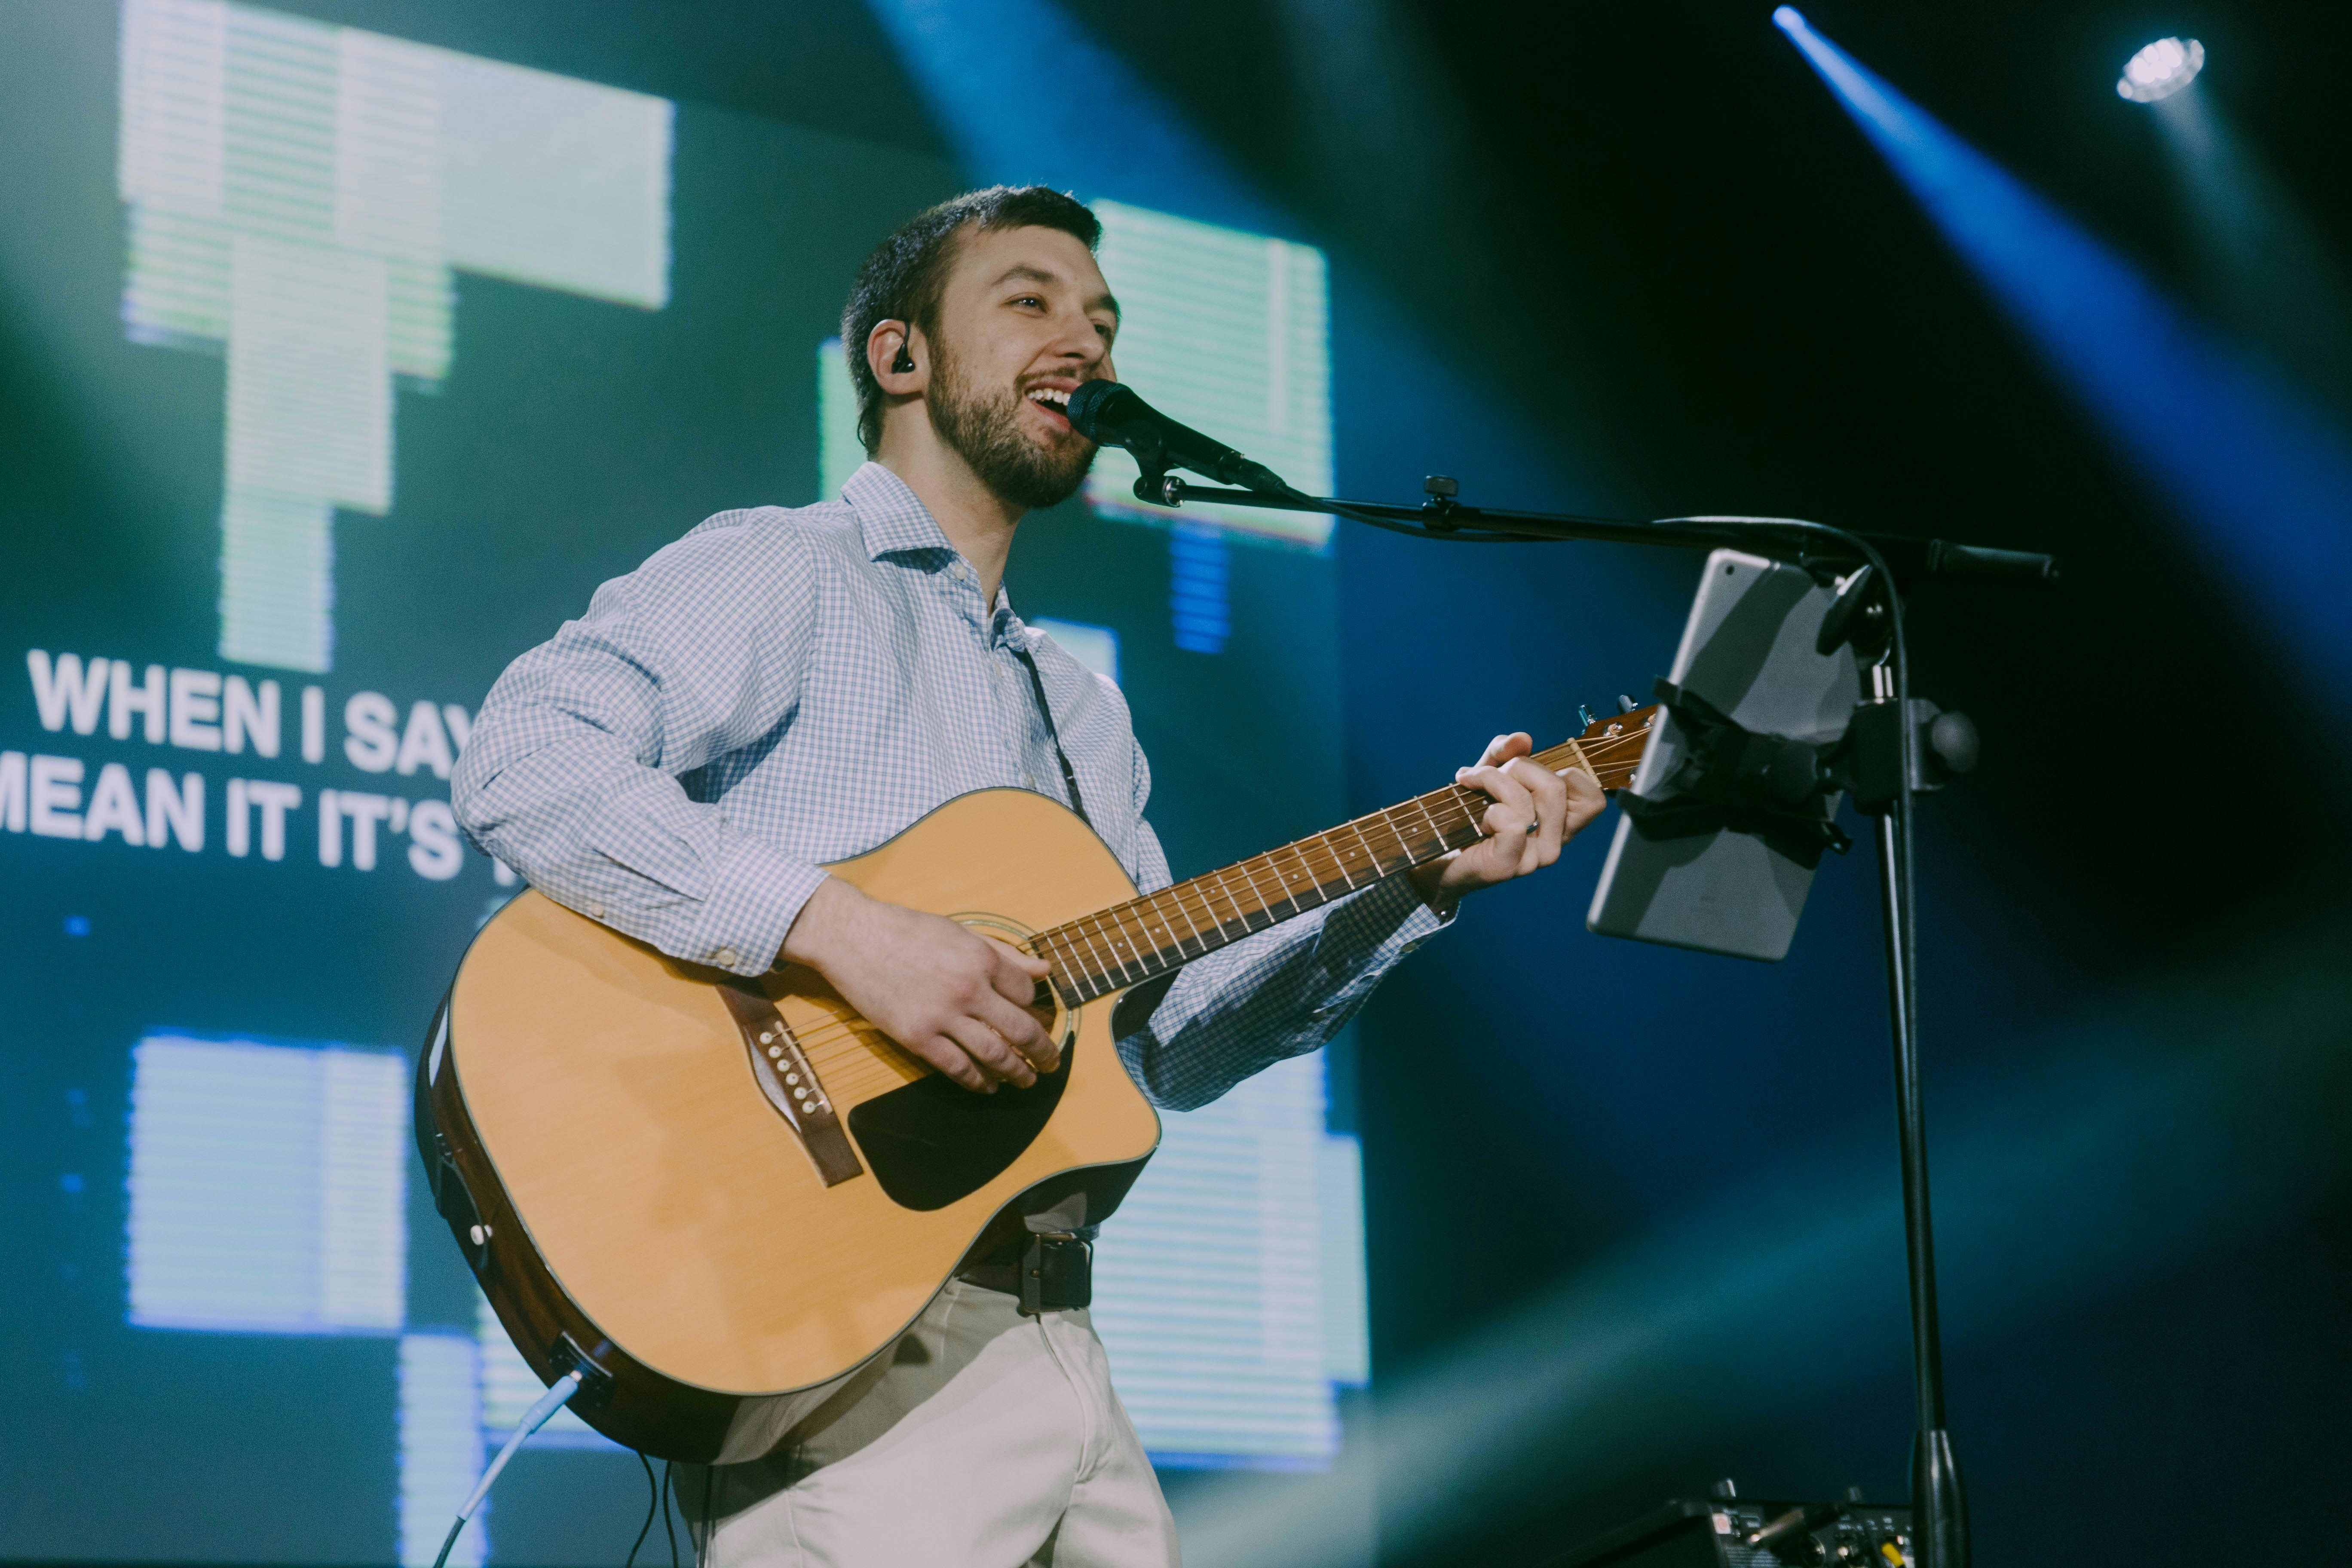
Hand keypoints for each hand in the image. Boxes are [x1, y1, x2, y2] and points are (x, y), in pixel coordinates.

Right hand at [778, 878, 1056, 1093]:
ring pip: (994, 1054)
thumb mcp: (961, 933)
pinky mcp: (917, 1037)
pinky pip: (957, 1067)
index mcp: (982, 959)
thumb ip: (1005, 955)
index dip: (1035, 1007)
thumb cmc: (907, 931)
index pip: (1025, 993)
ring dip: (1017, 1072)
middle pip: (1021, 1029)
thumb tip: (1044, 969)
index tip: (1036, 1017)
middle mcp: (968, 989)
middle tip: (1052, 1062)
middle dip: (1042, 1050)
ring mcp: (942, 1016)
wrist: (853, 938)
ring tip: (1027, 1080)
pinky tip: (988, 1086)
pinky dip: (978, 1081)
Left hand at [1408, 732, 1606, 915]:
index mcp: (1561, 824)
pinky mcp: (1509, 865)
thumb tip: (1522, 739)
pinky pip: (1511, 822)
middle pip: (1556, 786)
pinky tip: (1478, 818)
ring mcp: (1534, 858)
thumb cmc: (1468, 814)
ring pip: (1529, 799)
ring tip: (1474, 787)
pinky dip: (1489, 808)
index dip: (1563, 772)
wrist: (1437, 855)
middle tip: (1489, 776)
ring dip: (1493, 781)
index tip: (1528, 773)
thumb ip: (1505, 751)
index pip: (1592, 798)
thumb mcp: (1488, 772)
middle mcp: (1554, 843)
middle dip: (1518, 767)